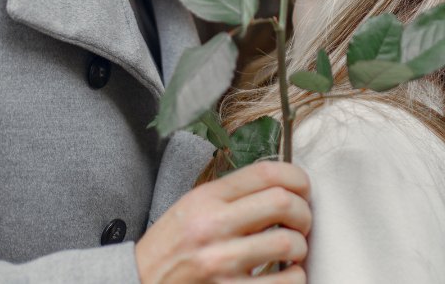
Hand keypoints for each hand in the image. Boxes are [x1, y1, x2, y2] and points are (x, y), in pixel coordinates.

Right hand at [135, 160, 310, 282]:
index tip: (303, 187)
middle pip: (283, 203)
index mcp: (206, 198)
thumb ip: (230, 195)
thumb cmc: (170, 248)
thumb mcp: (191, 207)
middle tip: (301, 221)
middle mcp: (214, 226)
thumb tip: (278, 187)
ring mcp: (222, 262)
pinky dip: (295, 277)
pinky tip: (285, 274)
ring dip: (300, 247)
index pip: (265, 173)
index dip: (297, 177)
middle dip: (304, 212)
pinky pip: (285, 283)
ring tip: (292, 250)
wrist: (140, 282)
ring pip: (288, 243)